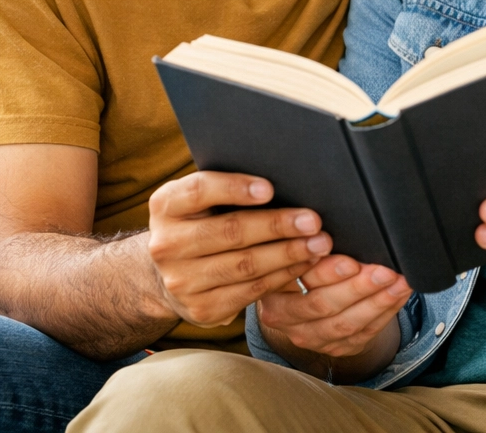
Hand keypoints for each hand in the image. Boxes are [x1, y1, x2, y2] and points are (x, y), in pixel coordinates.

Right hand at [147, 171, 331, 327]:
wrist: (172, 272)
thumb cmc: (203, 220)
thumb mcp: (202, 199)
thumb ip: (229, 188)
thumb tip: (286, 177)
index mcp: (166, 206)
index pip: (199, 191)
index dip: (234, 188)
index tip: (270, 188)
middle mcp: (167, 244)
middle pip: (230, 231)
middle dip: (277, 225)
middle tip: (313, 220)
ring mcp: (181, 281)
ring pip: (245, 265)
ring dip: (288, 254)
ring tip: (319, 244)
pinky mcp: (201, 308)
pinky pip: (250, 291)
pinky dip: (283, 276)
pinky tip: (305, 264)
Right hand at [257, 253, 411, 358]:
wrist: (303, 301)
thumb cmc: (301, 265)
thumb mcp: (296, 254)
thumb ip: (308, 245)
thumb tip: (330, 231)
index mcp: (274, 292)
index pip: (301, 282)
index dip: (328, 272)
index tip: (352, 261)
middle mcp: (288, 319)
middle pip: (324, 305)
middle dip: (359, 288)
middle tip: (384, 271)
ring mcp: (313, 337)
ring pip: (347, 324)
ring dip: (378, 302)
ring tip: (399, 282)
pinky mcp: (336, 348)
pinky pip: (364, 333)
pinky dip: (386, 312)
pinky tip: (400, 295)